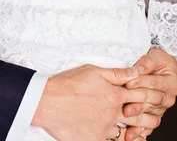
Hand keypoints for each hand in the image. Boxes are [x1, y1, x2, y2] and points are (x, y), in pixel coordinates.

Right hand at [33, 64, 163, 140]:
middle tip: (153, 118)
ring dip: (133, 131)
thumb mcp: (92, 71)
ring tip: (136, 131)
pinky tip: (118, 138)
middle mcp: (112, 112)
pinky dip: (116, 140)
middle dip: (149, 117)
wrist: (47, 101)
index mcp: (113, 94)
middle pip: (138, 116)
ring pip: (126, 133)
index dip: (151, 95)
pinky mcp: (94, 139)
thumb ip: (116, 73)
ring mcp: (104, 128)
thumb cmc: (67, 83)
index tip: (157, 96)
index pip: (140, 94)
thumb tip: (135, 72)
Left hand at [122, 48, 176, 140]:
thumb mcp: (156, 56)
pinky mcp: (154, 116)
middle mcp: (167, 98)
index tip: (128, 83)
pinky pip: (148, 126)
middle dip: (137, 104)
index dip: (141, 82)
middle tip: (125, 107)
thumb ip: (147, 62)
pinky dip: (139, 131)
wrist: (160, 69)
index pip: (154, 83)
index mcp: (171, 83)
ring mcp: (160, 109)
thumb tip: (136, 69)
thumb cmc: (157, 61)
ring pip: (148, 114)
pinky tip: (130, 135)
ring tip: (125, 121)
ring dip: (137, 119)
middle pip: (151, 101)